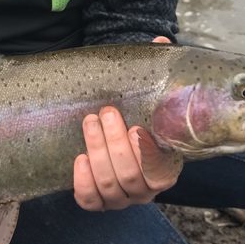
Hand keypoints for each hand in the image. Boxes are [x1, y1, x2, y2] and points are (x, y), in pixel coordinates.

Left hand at [73, 35, 180, 210]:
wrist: (116, 125)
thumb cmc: (135, 111)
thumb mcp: (148, 93)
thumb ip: (157, 71)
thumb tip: (159, 42)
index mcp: (165, 168)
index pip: (158, 172)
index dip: (145, 154)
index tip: (135, 128)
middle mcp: (145, 189)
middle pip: (130, 177)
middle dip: (114, 145)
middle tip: (105, 113)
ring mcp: (120, 197)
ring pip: (109, 187)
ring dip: (97, 153)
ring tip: (89, 122)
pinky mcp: (97, 199)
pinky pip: (89, 201)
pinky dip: (83, 182)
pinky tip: (79, 158)